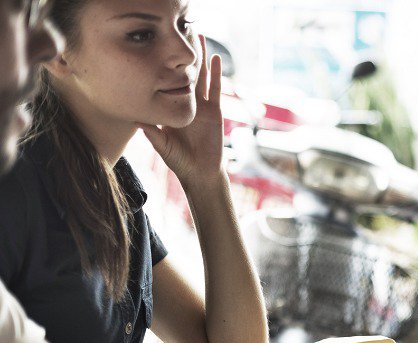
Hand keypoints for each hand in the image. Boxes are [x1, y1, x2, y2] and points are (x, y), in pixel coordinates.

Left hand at [140, 35, 223, 189]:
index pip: (166, 81)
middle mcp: (186, 103)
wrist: (201, 172)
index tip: (157, 47)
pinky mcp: (215, 112)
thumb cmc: (180, 161)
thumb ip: (152, 133)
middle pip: (184, 73)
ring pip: (201, 76)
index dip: (164, 65)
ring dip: (200, 57)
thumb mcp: (162, 146)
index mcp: (171, 107)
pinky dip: (216, 73)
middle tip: (180, 32)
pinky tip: (216, 58)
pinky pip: (216, 89)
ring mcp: (202, 106)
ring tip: (198, 36)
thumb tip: (136, 120)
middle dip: (183, 54)